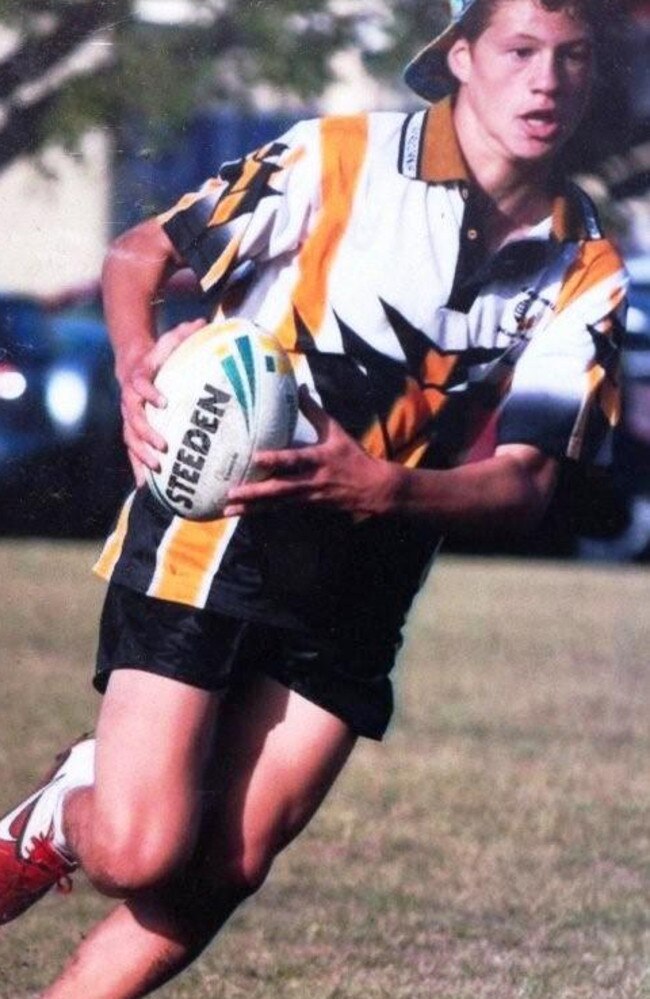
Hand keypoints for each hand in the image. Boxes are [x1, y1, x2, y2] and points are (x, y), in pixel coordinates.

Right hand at [119, 318, 205, 485]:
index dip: (149, 393)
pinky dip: (139, 469)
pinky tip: (149, 489)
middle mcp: (130, 401)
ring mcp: (129, 418)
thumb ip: (184, 334)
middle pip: (133, 419)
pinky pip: (133, 453)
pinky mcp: (131, 431)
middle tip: (163, 446)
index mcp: (139, 379)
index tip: (163, 402)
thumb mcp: (169, 341)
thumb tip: (203, 322)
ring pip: (130, 439)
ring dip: (141, 456)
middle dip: (146, 434)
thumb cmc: (158, 355)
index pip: (140, 386)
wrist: (132, 364)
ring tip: (157, 471)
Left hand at [223, 386, 399, 517]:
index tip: (256, 457)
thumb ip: (314, 411)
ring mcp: (308, 496)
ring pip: (276, 503)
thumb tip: (299, 387)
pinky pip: (280, 509)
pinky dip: (261, 511)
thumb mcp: (335, 431)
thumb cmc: (352, 457)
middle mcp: (311, 480)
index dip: (276, 459)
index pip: (295, 459)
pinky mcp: (306, 506)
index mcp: (319, 459)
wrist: (373, 489)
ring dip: (252, 507)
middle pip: (280, 488)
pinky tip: (243, 513)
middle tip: (231, 494)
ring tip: (228, 510)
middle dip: (255, 492)